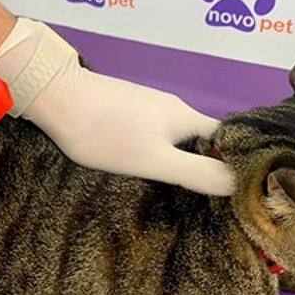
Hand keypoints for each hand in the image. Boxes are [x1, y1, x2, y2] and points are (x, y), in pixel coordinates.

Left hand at [25, 58, 232, 195]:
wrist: (58, 98)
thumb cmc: (107, 133)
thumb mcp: (154, 160)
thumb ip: (195, 172)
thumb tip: (236, 182)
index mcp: (186, 117)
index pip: (225, 138)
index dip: (233, 161)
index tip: (232, 188)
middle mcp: (172, 108)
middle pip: (201, 138)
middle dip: (206, 164)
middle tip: (204, 196)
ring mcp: (148, 106)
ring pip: (176, 136)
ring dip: (180, 158)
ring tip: (177, 188)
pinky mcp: (128, 110)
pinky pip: (155, 133)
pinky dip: (158, 151)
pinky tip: (147, 167)